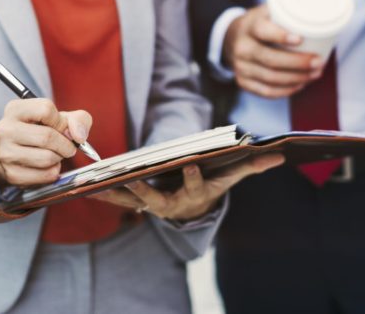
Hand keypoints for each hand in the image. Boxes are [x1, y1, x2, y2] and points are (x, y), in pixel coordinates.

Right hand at [0, 99, 91, 186]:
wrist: (12, 152)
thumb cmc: (39, 130)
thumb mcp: (57, 117)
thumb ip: (78, 119)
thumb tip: (80, 136)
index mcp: (16, 110)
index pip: (46, 109)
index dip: (62, 121)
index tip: (64, 129)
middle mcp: (5, 130)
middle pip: (47, 136)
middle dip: (66, 144)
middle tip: (68, 147)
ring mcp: (5, 153)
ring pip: (47, 158)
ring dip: (60, 158)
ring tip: (57, 155)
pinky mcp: (9, 174)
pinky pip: (44, 175)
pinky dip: (54, 172)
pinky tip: (48, 166)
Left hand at [89, 153, 283, 220]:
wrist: (191, 210)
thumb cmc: (210, 187)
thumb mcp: (229, 178)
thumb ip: (251, 166)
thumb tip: (280, 154)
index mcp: (194, 193)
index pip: (194, 184)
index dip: (193, 175)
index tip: (189, 164)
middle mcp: (172, 203)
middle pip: (156, 198)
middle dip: (144, 190)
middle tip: (132, 181)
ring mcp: (152, 204)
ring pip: (130, 201)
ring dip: (113, 194)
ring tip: (94, 186)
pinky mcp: (136, 202)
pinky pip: (117, 199)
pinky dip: (102, 194)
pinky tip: (83, 188)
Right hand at [223, 4, 323, 98]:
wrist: (232, 38)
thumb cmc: (258, 24)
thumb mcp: (266, 12)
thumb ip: (286, 11)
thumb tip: (319, 11)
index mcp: (249, 27)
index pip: (262, 31)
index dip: (281, 36)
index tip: (300, 39)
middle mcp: (242, 47)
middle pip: (270, 59)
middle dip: (298, 63)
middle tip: (318, 62)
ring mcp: (240, 66)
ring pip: (271, 78)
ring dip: (297, 78)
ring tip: (315, 74)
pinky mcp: (242, 81)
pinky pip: (266, 91)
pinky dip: (285, 90)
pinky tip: (299, 85)